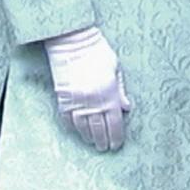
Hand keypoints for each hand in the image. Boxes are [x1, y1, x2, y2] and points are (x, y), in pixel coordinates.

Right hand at [43, 27, 131, 151]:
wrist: (72, 42)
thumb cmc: (98, 52)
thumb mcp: (116, 69)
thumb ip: (121, 90)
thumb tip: (126, 108)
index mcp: (108, 94)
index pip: (114, 123)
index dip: (116, 137)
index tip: (116, 144)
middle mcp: (92, 101)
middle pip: (98, 129)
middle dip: (103, 140)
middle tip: (105, 147)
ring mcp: (76, 101)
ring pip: (83, 127)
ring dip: (89, 137)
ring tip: (93, 142)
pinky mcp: (62, 98)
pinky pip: (68, 119)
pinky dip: (73, 127)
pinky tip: (78, 131)